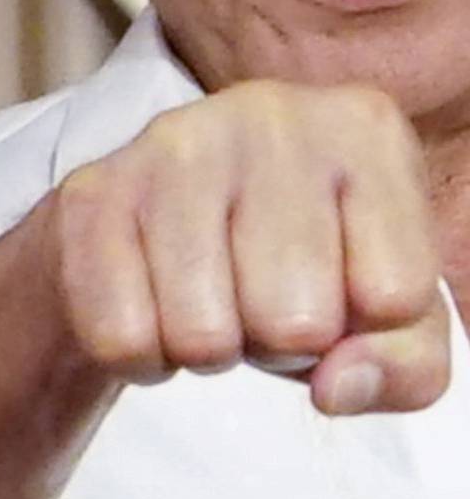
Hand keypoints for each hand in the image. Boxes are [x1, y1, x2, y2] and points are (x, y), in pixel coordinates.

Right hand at [49, 80, 447, 416]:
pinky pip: (123, 337)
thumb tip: (335, 384)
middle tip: (261, 300)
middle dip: (278, 344)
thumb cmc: (298, 268)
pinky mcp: (92, 188)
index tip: (341, 287)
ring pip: (205, 337)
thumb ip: (407, 366)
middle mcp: (270, 114)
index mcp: (363, 130)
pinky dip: (140, 354)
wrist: (161, 228)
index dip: (366, 328)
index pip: (395, 296)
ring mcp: (172, 141)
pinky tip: (150, 299)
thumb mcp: (391, 321)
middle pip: (298, 322)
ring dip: (207, 351)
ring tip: (208, 296)